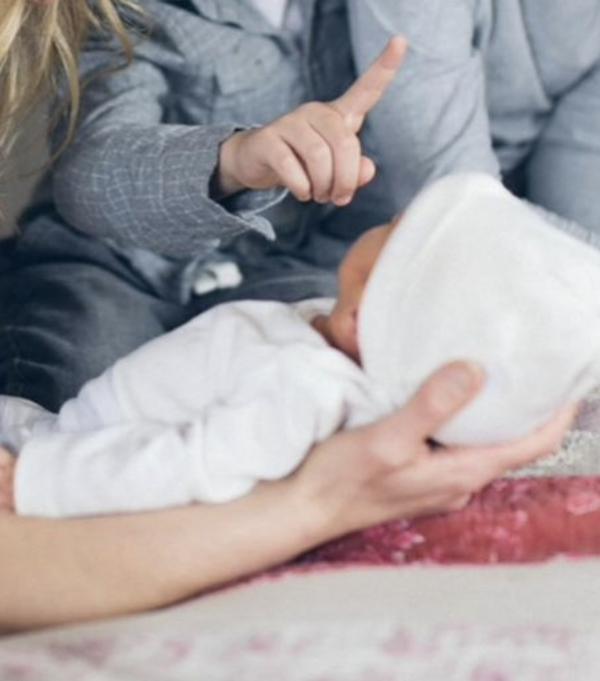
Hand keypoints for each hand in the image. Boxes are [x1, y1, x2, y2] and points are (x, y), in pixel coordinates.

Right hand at [216, 35, 405, 204]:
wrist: (257, 161)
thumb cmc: (304, 162)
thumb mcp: (335, 168)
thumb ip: (356, 170)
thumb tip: (367, 170)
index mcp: (340, 114)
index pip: (367, 88)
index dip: (385, 66)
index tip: (400, 40)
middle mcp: (316, 112)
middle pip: (345, 144)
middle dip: (346, 180)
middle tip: (338, 198)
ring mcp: (290, 123)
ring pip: (319, 157)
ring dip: (323, 187)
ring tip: (319, 196)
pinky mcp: (268, 139)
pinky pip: (292, 167)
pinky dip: (302, 188)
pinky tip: (302, 192)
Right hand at [292, 361, 574, 540]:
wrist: (301, 506)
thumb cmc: (340, 477)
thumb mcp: (386, 438)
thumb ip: (429, 406)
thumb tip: (475, 370)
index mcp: (459, 474)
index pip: (531, 444)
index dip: (557, 412)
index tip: (567, 376)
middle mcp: (456, 481)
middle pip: (511, 442)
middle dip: (528, 405)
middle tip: (533, 361)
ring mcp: (436, 480)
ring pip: (481, 442)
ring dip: (494, 411)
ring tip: (497, 368)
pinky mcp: (416, 473)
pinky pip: (455, 442)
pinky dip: (464, 417)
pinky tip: (448, 393)